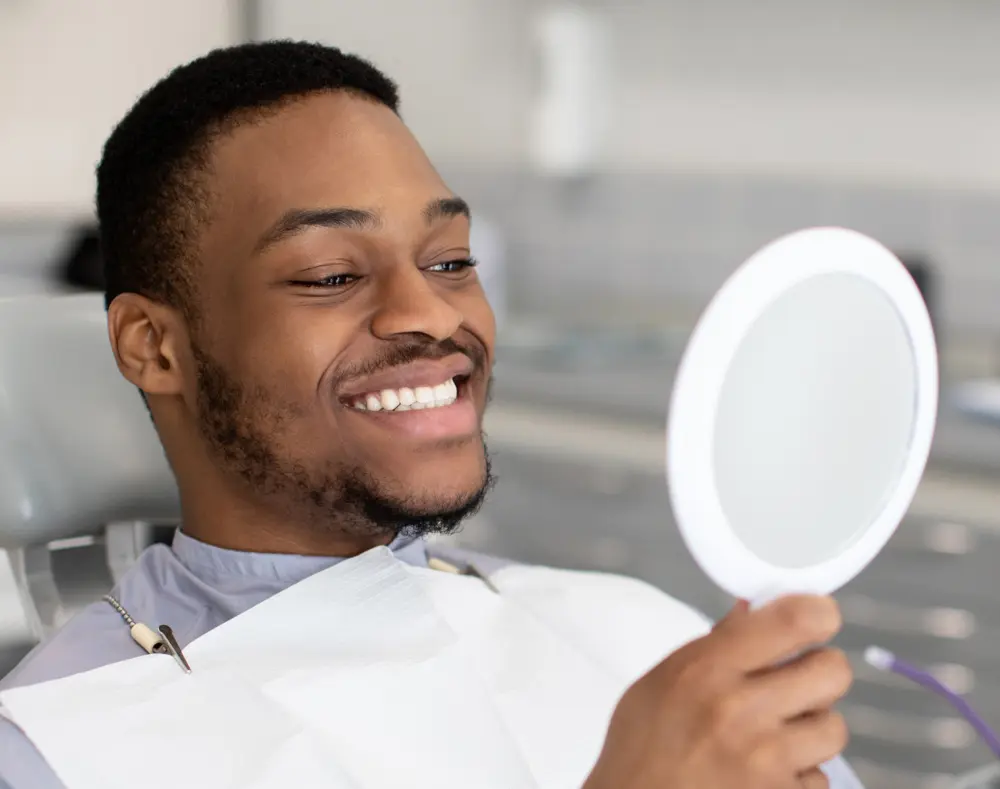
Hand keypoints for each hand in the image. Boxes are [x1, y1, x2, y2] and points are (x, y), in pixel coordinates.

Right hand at [584, 595, 851, 788]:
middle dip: (819, 673)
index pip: (795, 620)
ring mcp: (767, 761)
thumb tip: (754, 611)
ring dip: (811, 730)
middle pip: (833, 671)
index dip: (818, 613)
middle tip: (798, 683)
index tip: (818, 617)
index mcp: (708, 669)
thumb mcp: (661, 682)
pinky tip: (765, 773)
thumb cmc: (641, 750)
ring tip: (775, 737)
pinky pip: (820, 777)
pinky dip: (799, 775)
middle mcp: (742, 710)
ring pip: (833, 726)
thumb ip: (714, 645)